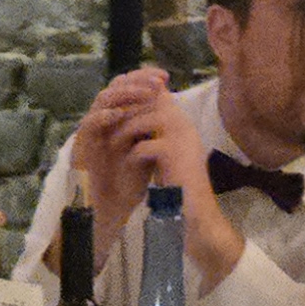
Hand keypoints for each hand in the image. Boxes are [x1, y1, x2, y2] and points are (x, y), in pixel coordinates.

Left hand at [72, 73, 244, 291]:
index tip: (116, 113)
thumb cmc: (179, 186)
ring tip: (111, 144)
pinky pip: (143, 145)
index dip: (134, 99)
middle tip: (107, 125)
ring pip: (143, 118)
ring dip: (124, 132)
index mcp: (183, 121)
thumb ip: (154, 133)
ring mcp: (180, 136)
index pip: (157, 94)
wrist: (196, 212)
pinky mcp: (172, 153)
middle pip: (148, 101)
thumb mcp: (166, 152)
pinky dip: (130, 155)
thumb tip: (132, 118)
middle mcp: (184, 123)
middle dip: (125, 113)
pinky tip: (126, 165)